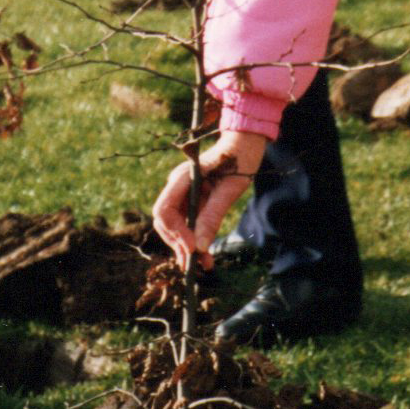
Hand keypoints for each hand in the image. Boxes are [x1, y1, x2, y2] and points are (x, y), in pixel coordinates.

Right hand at [152, 129, 266, 270]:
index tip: (192, 249)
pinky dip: (194, 239)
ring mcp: (183, 193)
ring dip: (187, 246)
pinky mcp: (192, 199)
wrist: (245, 144)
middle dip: (179, 243)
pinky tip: (205, 255)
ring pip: (176, 225)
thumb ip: (212, 216)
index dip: (175, 232)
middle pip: (166, 221)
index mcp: (182, 178)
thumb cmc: (240, 160)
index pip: (164, 210)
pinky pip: (188, 223)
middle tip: (194, 263)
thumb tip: (199, 247)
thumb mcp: (230, 190)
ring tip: (203, 264)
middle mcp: (178, 186)